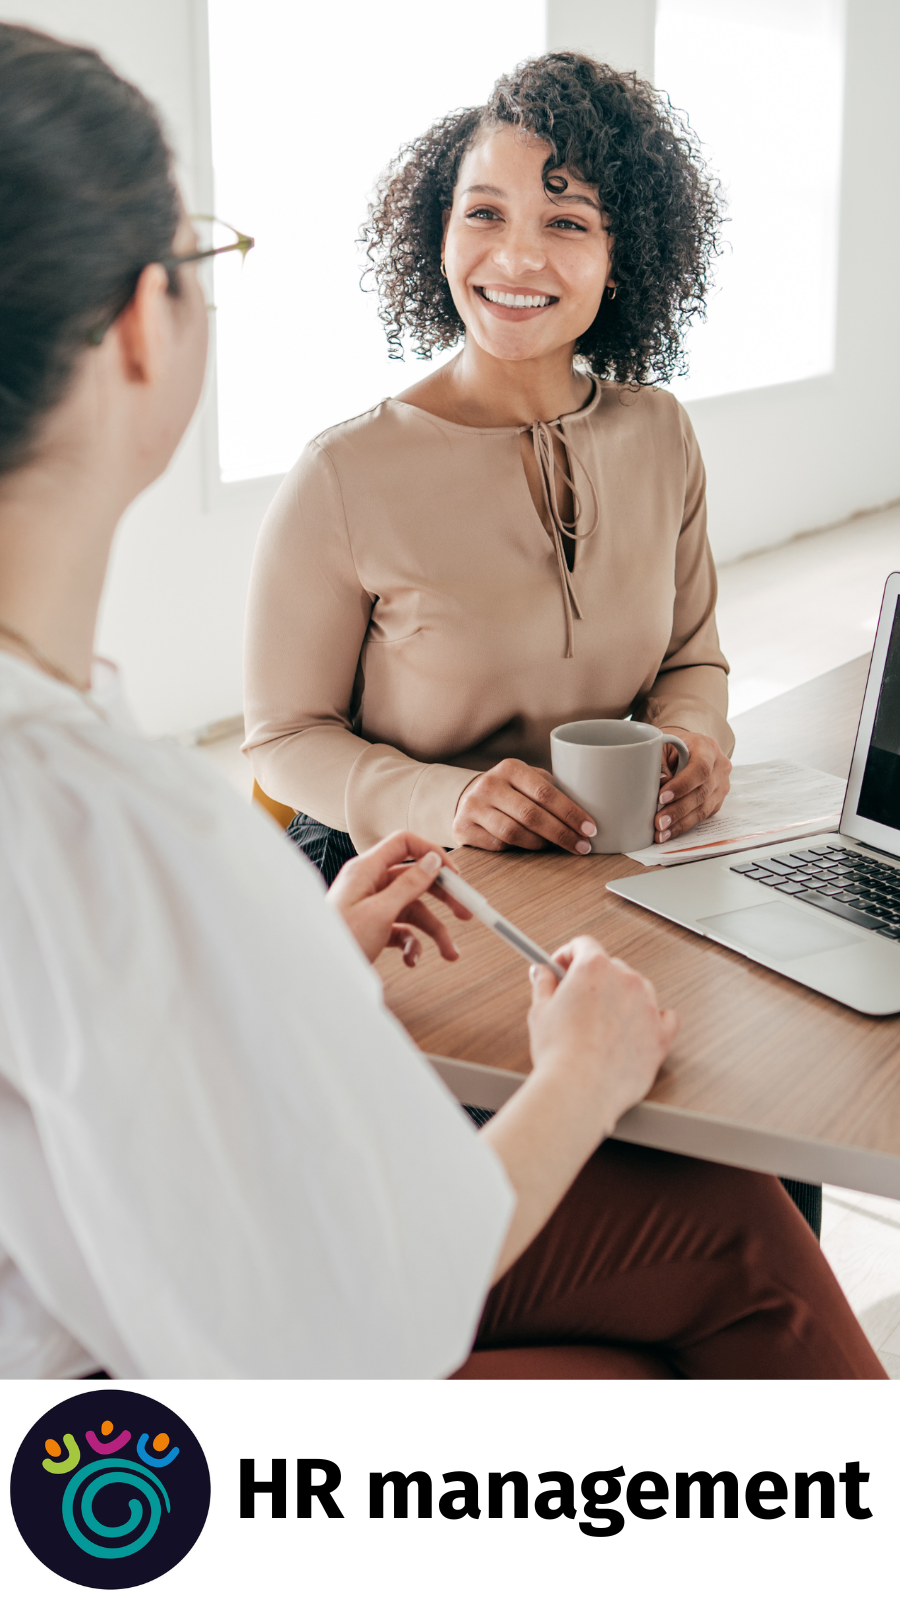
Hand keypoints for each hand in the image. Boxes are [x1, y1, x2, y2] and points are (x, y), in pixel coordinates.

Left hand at [327, 831, 471, 965]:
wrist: (316, 973)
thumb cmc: (340, 940)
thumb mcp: (380, 912)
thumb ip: (408, 885)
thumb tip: (432, 861)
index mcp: (367, 870)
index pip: (404, 844)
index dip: (431, 854)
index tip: (455, 876)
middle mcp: (370, 884)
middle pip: (415, 879)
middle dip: (443, 898)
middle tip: (466, 913)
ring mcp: (372, 906)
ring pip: (413, 910)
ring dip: (434, 931)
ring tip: (450, 953)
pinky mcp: (373, 928)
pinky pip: (402, 929)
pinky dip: (412, 944)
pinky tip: (412, 960)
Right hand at [453, 758, 596, 853]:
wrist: (468, 798)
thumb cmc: (511, 791)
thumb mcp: (528, 781)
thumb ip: (552, 790)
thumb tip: (591, 810)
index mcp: (511, 768)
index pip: (545, 792)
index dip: (570, 813)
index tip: (590, 828)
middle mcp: (489, 784)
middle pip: (531, 815)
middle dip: (562, 833)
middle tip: (582, 846)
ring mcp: (473, 807)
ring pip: (514, 833)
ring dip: (542, 844)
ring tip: (559, 847)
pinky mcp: (463, 828)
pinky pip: (498, 845)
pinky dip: (520, 849)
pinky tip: (532, 849)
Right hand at [527, 936, 678, 1133]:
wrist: (580, 1089)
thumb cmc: (560, 1053)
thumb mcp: (540, 1011)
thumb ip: (544, 985)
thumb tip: (543, 974)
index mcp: (595, 968)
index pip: (584, 945)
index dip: (569, 955)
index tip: (562, 968)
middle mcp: (626, 980)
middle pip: (611, 967)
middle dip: (594, 980)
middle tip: (576, 1000)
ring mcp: (647, 1006)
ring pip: (638, 990)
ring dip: (622, 998)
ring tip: (601, 1023)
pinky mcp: (660, 1034)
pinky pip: (666, 1017)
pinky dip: (653, 1019)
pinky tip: (637, 1028)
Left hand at [654, 729, 730, 842]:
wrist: (688, 748)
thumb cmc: (673, 745)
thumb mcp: (662, 744)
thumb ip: (658, 761)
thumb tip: (661, 783)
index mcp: (707, 747)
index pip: (700, 768)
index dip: (682, 785)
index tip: (662, 797)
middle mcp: (720, 766)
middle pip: (702, 792)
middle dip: (678, 810)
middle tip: (658, 822)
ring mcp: (721, 785)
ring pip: (704, 808)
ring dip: (681, 822)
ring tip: (661, 832)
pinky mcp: (717, 800)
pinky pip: (702, 815)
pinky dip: (684, 825)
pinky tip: (669, 832)